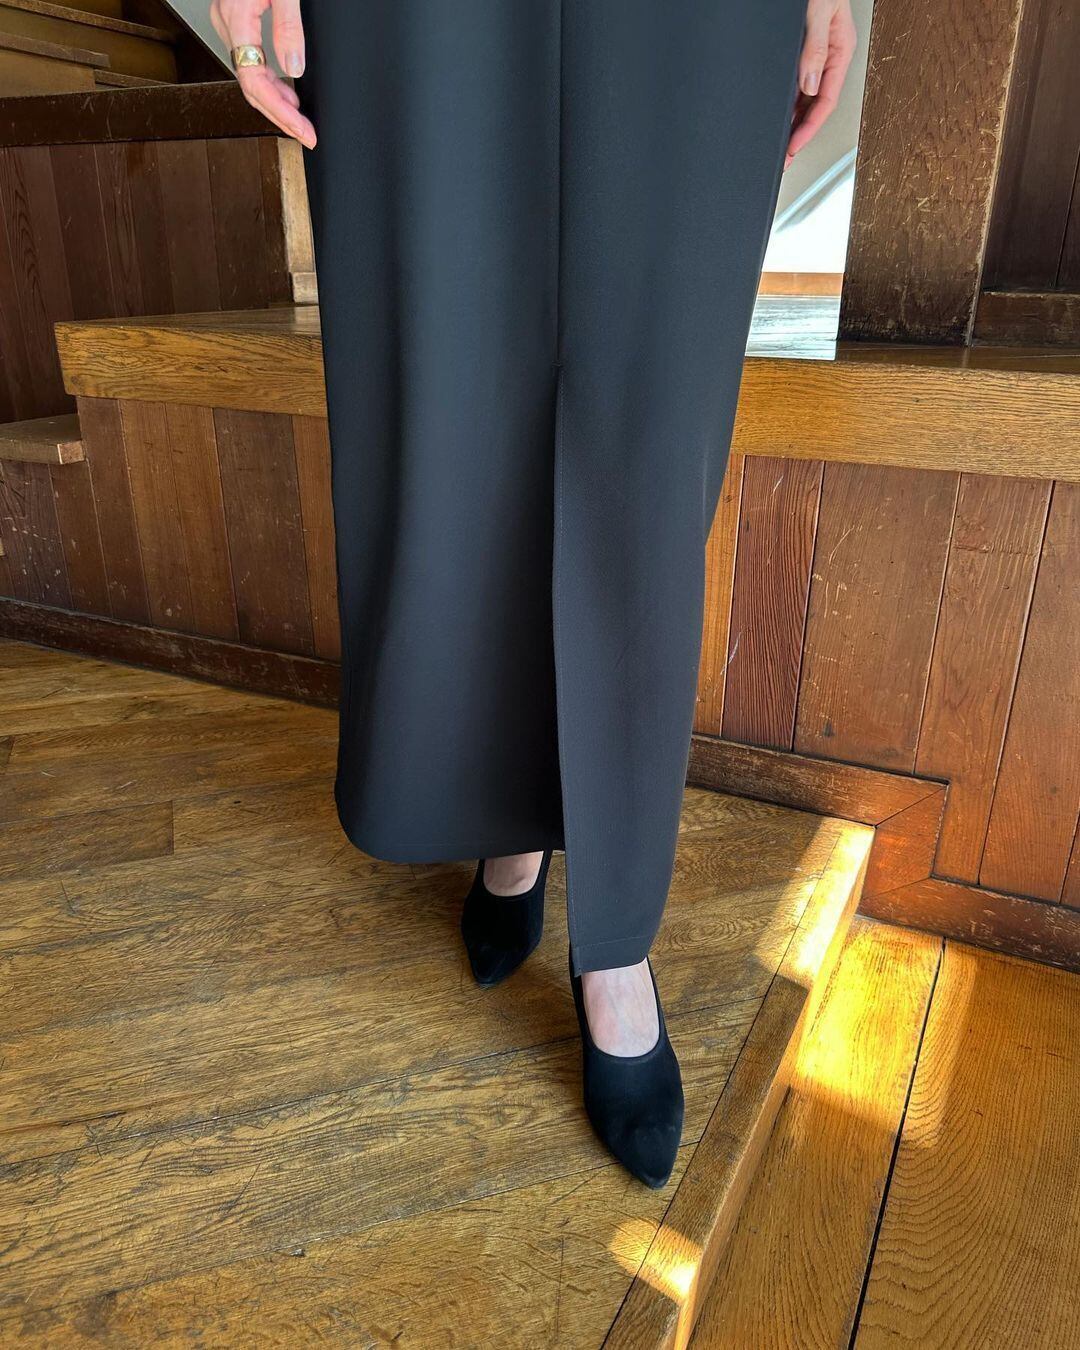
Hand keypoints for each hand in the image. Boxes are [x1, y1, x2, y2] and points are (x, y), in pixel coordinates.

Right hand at [210, 0, 315, 148]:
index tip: (304, 132)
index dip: (281, 114)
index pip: (256, 83)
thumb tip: (294, 69)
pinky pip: (249, 58)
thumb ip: (288, 27)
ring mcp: (228, 20)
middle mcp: (227, 23)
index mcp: (237, 19)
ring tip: (299, 116)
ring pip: (249, 74)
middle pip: (251, 85)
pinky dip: (268, 78)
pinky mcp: (235, 17)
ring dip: (275, 99)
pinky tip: (286, 86)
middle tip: (306, 134)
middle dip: (280, 115)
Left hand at [786, 0, 855, 169]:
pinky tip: (778, 120)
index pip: (826, 100)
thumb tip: (809, 84)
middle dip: (799, 135)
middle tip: (784, 159)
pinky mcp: (803, 53)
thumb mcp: (819, 13)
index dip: (809, 128)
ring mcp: (816, 57)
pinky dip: (787, 106)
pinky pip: (796, 86)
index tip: (793, 146)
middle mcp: (829, 58)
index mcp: (840, 51)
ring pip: (805, 100)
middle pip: (815, 107)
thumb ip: (815, 48)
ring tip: (780, 148)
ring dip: (793, 125)